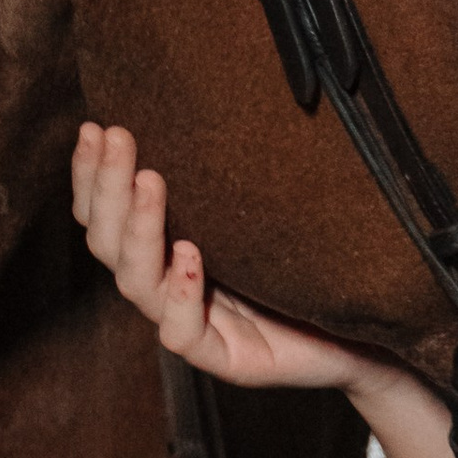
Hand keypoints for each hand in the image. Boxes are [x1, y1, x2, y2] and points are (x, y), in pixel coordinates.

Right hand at [71, 124, 457, 457]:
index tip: (94, 126)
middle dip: (108, 188)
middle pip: (110, 244)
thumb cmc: (312, 270)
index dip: (93, 175)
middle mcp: (170, 288)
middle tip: (117, 136)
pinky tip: (191, 254)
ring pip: (139, 284)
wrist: (364, 336)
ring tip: (149, 181)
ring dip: (140, 228)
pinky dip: (183, 293)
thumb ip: (230, 178)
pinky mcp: (226, 360)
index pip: (109, 217)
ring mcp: (194, 326)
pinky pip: (184, 334)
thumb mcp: (266, 213)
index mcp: (168, 253)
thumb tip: (218, 97)